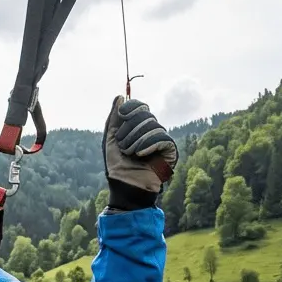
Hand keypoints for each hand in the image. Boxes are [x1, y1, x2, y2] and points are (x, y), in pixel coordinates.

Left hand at [103, 96, 178, 210]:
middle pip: (146, 115)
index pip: (141, 107)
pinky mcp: (171, 152)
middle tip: (123, 145)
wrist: (124, 186)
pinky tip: (141, 154)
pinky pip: (163, 138)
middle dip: (130, 129)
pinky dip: (149, 145)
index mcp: (138, 127)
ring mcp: (162, 141)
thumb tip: (119, 96)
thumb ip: (113, 118)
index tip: (122, 114)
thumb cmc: (116, 165)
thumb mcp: (110, 139)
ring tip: (130, 153)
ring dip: (137, 140)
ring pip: (154, 126)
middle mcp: (151, 131)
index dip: (133, 107)